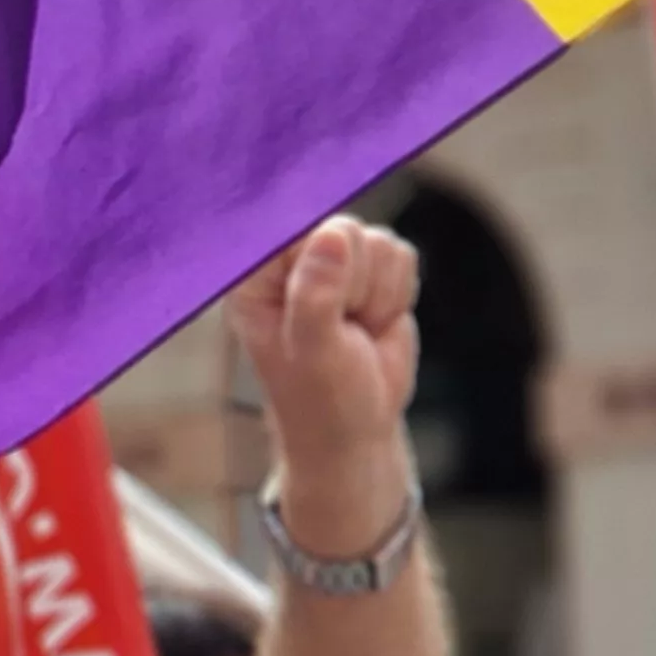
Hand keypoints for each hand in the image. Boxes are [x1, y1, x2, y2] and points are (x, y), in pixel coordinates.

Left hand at [229, 218, 421, 548]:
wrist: (354, 428)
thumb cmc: (320, 397)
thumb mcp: (313, 350)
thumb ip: (316, 294)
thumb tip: (331, 234)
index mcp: (253, 278)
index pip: (291, 228)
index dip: (321, 258)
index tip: (323, 306)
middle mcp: (287, 262)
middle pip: (343, 227)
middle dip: (355, 282)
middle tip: (343, 326)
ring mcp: (331, 262)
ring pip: (378, 240)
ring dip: (378, 293)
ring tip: (355, 330)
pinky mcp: (369, 270)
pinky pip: (402, 255)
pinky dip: (398, 294)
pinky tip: (373, 323)